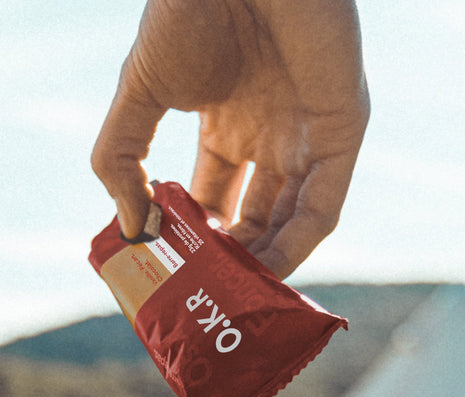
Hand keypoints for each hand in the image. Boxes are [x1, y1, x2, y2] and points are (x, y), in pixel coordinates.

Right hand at [91, 0, 368, 278]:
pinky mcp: (343, 129)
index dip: (195, 241)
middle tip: (204, 299)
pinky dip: (298, 245)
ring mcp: (308, 133)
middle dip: (229, 262)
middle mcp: (269, 134)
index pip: (215, 201)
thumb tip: (130, 228)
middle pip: (253, 219)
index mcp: (226, 123)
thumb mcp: (136, 97)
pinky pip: (325, 205)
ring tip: (232, 299)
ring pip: (291, 222)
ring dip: (264, 265)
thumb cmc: (187, 10)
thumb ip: (121, 162)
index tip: (172, 275)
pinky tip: (268, 272)